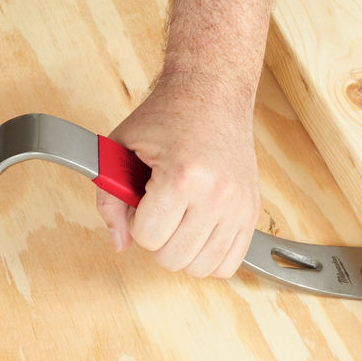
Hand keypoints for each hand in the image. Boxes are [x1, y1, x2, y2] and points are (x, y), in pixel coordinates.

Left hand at [95, 72, 259, 277]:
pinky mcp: (252, 211)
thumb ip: (108, 199)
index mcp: (182, 176)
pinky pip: (230, 263)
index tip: (141, 197)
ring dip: (181, 249)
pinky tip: (197, 229)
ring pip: (201, 268)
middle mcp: (216, 194)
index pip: (147, 237)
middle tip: (158, 207)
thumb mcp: (120, 147)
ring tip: (177, 217)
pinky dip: (208, 255)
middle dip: (156, 237)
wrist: (211, 92)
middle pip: (173, 258)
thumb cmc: (166, 116)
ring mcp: (239, 205)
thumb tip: (119, 243)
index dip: (135, 220)